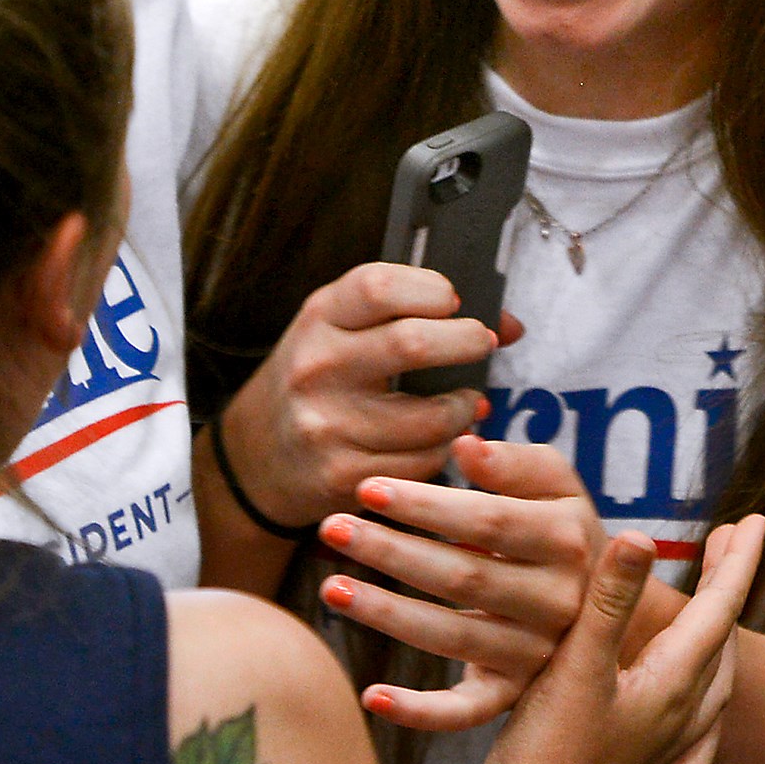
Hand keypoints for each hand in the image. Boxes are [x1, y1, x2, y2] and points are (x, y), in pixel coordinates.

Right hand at [220, 264, 499, 530]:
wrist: (253, 457)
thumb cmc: (318, 378)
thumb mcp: (345, 329)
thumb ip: (415, 314)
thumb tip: (510, 326)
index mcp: (320, 318)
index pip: (380, 286)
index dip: (432, 289)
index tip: (453, 302)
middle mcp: (318, 368)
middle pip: (413, 344)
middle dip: (467, 342)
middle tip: (482, 344)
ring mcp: (327, 427)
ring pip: (430, 418)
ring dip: (466, 408)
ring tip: (469, 402)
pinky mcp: (341, 477)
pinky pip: (421, 463)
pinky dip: (444, 450)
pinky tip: (441, 439)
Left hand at [320, 436, 608, 730]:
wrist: (605, 603)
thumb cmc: (559, 525)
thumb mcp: (555, 483)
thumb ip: (515, 463)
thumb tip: (465, 446)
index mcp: (567, 539)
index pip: (488, 520)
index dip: (426, 506)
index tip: (368, 488)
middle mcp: (557, 600)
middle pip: (463, 577)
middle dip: (392, 551)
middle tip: (333, 528)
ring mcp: (536, 652)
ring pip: (452, 637)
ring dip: (387, 614)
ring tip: (332, 587)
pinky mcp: (513, 692)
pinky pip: (465, 711)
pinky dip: (418, 711)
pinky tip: (369, 695)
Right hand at [475, 516, 764, 763]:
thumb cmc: (547, 758)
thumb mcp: (574, 668)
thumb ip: (608, 601)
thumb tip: (640, 536)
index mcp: (674, 684)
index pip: (721, 606)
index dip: (738, 559)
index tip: (756, 519)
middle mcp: (685, 719)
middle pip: (721, 638)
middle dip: (726, 584)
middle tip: (726, 540)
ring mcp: (673, 754)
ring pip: (714, 682)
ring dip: (716, 633)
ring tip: (710, 604)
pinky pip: (700, 728)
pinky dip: (702, 693)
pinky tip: (694, 698)